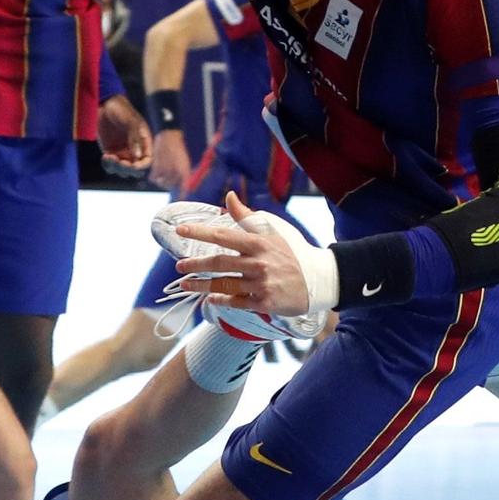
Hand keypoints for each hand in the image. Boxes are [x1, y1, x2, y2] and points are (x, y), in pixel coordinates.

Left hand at [97, 95, 151, 177]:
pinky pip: (111, 166)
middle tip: (116, 160)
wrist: (106, 105)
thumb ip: (135, 138)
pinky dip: (108, 165)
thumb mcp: (131, 122)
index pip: (147, 161)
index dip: (141, 166)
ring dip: (115, 168)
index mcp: (144, 143)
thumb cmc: (122, 111)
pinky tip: (105, 157)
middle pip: (135, 170)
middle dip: (126, 169)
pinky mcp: (111, 153)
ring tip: (108, 156)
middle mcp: (135, 151)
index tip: (132, 165)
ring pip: (122, 171)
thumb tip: (138, 157)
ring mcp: (122, 153)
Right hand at [148, 128, 190, 190]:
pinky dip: (154, 176)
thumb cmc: (178, 147)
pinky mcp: (156, 167)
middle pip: (170, 186)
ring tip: (162, 172)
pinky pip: (153, 178)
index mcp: (185, 171)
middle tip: (167, 178)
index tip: (180, 199)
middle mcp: (176, 172)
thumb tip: (182, 184)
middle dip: (169, 184)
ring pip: (161, 183)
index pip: (183, 188)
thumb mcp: (184, 161)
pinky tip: (156, 170)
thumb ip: (183, 173)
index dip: (181, 194)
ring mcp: (166, 170)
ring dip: (161, 180)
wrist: (170, 135)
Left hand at [172, 191, 309, 315]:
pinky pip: (236, 302)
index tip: (180, 230)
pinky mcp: (264, 302)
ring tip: (186, 284)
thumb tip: (229, 196)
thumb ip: (247, 216)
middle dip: (195, 264)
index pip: (223, 235)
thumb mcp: (273, 231)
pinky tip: (210, 298)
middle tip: (179, 265)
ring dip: (201, 285)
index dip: (199, 232)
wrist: (319, 280)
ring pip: (223, 284)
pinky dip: (220, 300)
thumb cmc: (293, 253)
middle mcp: (258, 263)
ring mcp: (261, 284)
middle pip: (218, 262)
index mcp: (258, 242)